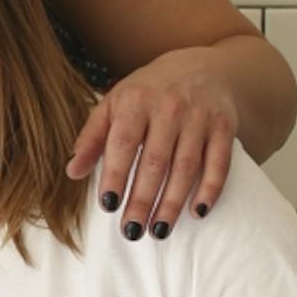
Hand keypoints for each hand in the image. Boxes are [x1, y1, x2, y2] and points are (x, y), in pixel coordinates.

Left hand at [67, 48, 238, 240]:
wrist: (201, 65)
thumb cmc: (149, 91)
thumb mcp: (115, 103)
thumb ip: (93, 136)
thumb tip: (72, 171)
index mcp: (136, 101)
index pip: (122, 144)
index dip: (114, 175)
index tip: (108, 205)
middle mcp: (169, 108)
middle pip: (155, 162)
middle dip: (142, 199)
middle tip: (132, 231)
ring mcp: (199, 118)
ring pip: (186, 167)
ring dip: (172, 202)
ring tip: (159, 230)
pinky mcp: (224, 127)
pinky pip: (219, 163)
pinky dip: (210, 189)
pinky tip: (198, 212)